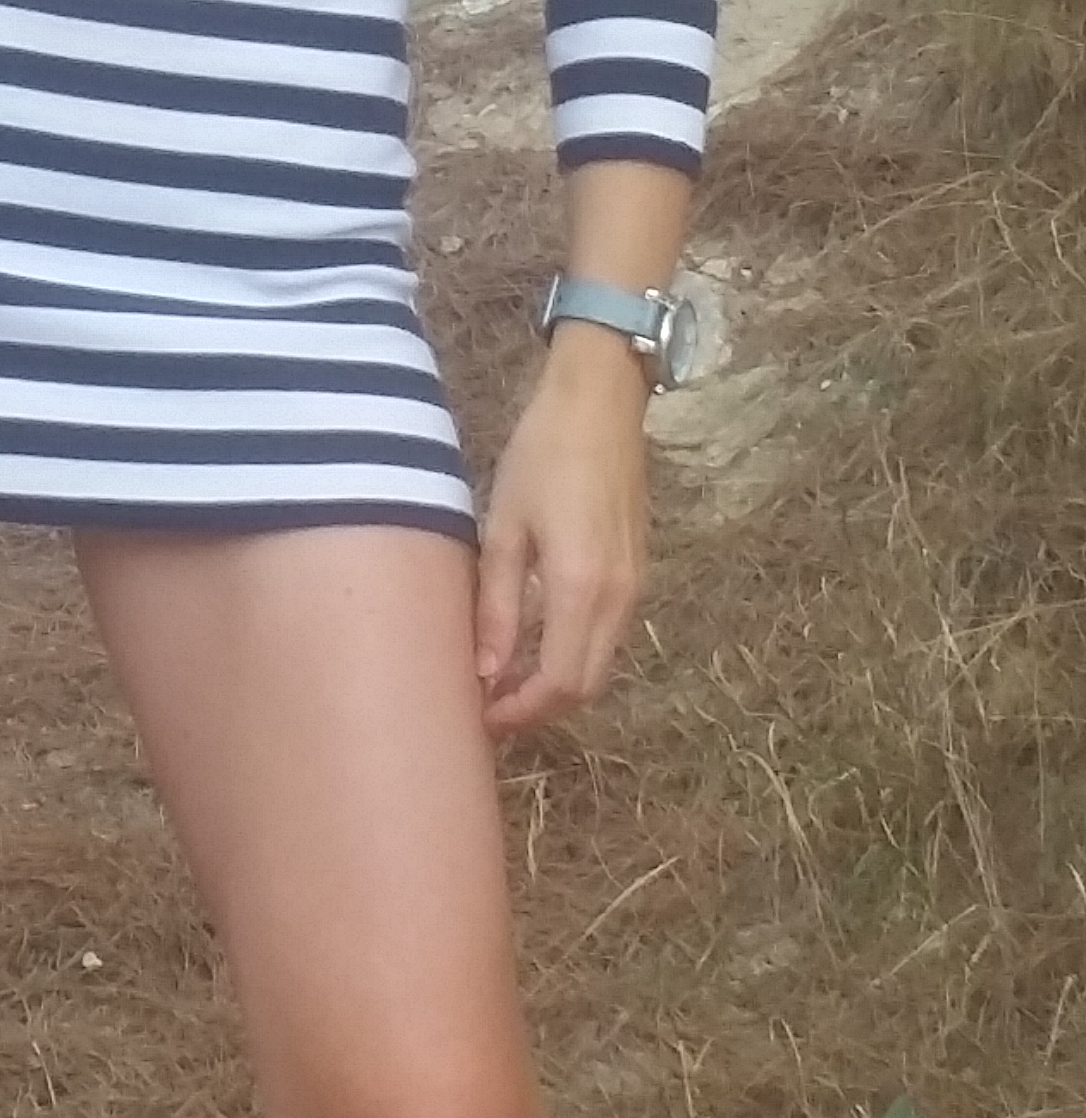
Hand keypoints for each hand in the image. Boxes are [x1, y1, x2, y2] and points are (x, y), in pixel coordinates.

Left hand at [473, 333, 649, 736]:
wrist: (601, 401)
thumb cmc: (542, 453)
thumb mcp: (505, 526)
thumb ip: (499, 605)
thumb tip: (488, 673)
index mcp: (582, 588)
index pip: (560, 684)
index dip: (521, 713)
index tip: (479, 717)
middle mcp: (620, 598)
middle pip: (586, 686)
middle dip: (538, 708)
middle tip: (486, 706)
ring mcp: (636, 585)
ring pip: (600, 663)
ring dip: (556, 683)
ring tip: (502, 677)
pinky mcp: (638, 570)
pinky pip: (608, 634)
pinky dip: (574, 653)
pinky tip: (534, 640)